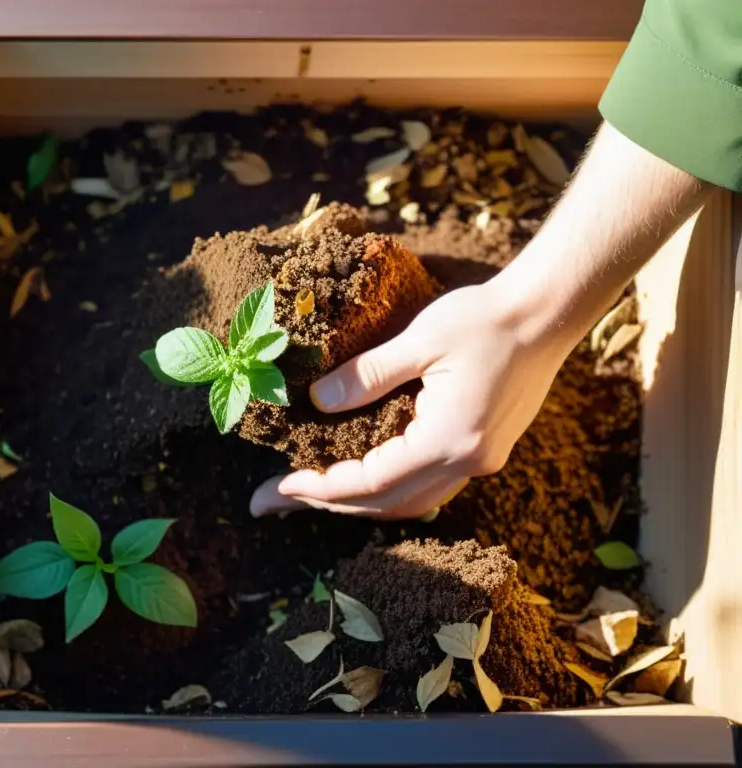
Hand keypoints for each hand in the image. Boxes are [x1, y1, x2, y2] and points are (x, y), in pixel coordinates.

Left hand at [249, 276, 572, 518]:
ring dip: (358, 503)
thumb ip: (366, 376)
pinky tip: (362, 479)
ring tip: (309, 495)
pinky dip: (389, 489)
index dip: (319, 487)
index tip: (277, 488)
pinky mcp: (485, 450)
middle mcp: (468, 462)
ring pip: (410, 502)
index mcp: (450, 439)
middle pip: (387, 504)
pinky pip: (429, 486)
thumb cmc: (485, 318)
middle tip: (273, 502)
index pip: (371, 481)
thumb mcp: (420, 340)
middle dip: (327, 504)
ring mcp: (480, 461)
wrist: (548, 313)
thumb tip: (317, 403)